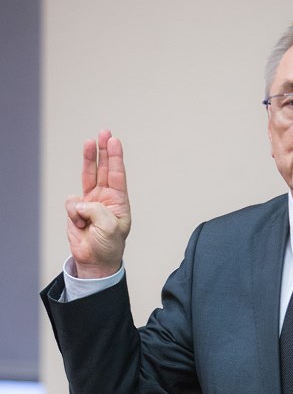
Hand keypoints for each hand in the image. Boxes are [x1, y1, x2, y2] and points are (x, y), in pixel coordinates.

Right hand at [65, 129, 131, 277]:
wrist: (95, 261)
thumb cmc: (109, 246)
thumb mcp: (111, 228)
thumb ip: (97, 211)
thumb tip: (81, 203)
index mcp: (119, 201)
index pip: (117, 175)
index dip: (115, 157)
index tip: (114, 141)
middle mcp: (105, 198)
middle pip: (103, 169)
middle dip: (103, 150)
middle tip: (104, 133)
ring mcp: (90, 201)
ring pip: (88, 175)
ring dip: (88, 159)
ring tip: (89, 143)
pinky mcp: (76, 209)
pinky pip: (71, 203)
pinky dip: (73, 212)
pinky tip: (80, 224)